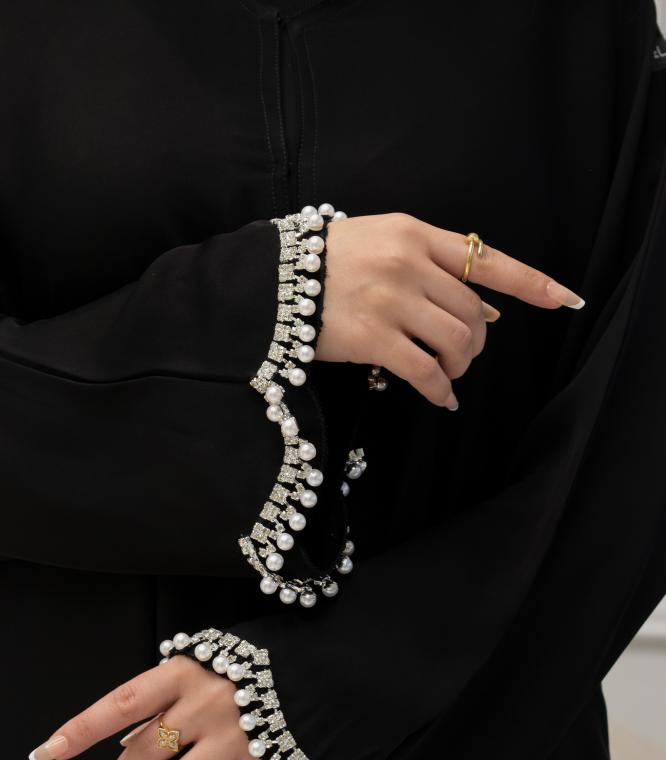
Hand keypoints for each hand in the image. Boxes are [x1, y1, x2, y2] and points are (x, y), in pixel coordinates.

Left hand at [27, 654, 273, 759]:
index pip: (120, 704)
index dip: (82, 728)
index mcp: (185, 672)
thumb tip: (128, 733)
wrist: (327, 665)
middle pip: (143, 752)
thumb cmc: (262, 657)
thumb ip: (170, 692)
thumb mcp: (208, 658)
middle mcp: (204, 706)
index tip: (49, 750)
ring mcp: (235, 739)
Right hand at [317, 212, 584, 408]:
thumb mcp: (383, 246)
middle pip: (473, 310)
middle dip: (477, 340)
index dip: (531, 281)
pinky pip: (424, 371)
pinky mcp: (372, 338)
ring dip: (461, 365)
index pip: (486, 258)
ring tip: (449, 373)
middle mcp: (408, 263)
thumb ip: (434, 270)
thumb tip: (490, 306)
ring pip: (456, 340)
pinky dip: (441, 390)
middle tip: (463, 354)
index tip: (566, 299)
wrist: (269, 281)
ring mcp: (390, 300)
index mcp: (414, 234)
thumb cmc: (329, 264)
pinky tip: (442, 398)